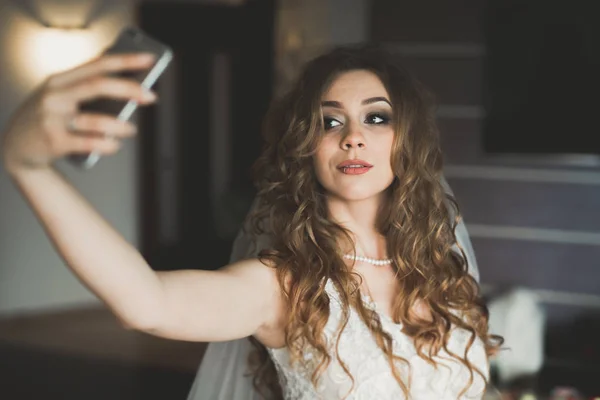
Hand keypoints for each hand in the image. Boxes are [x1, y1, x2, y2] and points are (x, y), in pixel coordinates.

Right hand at [1, 53, 157, 174]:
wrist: (15, 147)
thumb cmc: (48, 118)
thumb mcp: (61, 96)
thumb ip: (88, 89)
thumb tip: (131, 89)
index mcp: (60, 79)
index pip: (98, 64)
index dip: (126, 61)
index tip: (149, 60)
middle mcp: (54, 95)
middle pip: (98, 86)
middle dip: (129, 89)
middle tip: (151, 96)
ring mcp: (52, 118)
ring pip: (96, 120)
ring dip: (121, 126)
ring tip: (132, 130)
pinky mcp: (54, 142)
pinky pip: (89, 143)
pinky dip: (108, 145)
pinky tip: (115, 145)